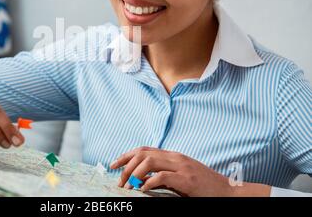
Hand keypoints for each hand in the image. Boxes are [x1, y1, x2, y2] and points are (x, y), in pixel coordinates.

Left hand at [110, 147, 269, 196]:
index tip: (113, 164)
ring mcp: (182, 166)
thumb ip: (163, 174)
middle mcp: (175, 157)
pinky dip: (149, 182)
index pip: (143, 149)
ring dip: (134, 174)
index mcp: (172, 156)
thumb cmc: (203, 186)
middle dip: (125, 166)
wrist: (228, 191)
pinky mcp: (187, 179)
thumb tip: (140, 179)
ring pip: (149, 162)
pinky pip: (163, 177)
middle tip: (118, 181)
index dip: (126, 155)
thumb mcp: (180, 176)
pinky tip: (142, 189)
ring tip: (128, 186)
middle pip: (142, 154)